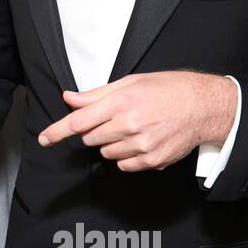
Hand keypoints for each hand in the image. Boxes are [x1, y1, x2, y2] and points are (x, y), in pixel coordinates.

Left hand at [37, 70, 235, 171]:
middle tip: (116, 118)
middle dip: (96, 130)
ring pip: (106, 153)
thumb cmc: (167, 90)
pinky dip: (126, 156)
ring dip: (111, 143)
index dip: (57, 131)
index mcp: (120, 103)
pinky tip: (142, 141)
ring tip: (134, 127)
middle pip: (90, 138)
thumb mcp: (131, 83)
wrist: (203, 107)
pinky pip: (123, 165)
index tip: (44, 139)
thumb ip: (96, 95)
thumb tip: (69, 99)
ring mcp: (140, 145)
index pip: (78, 121)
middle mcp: (128, 125)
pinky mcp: (151, 161)